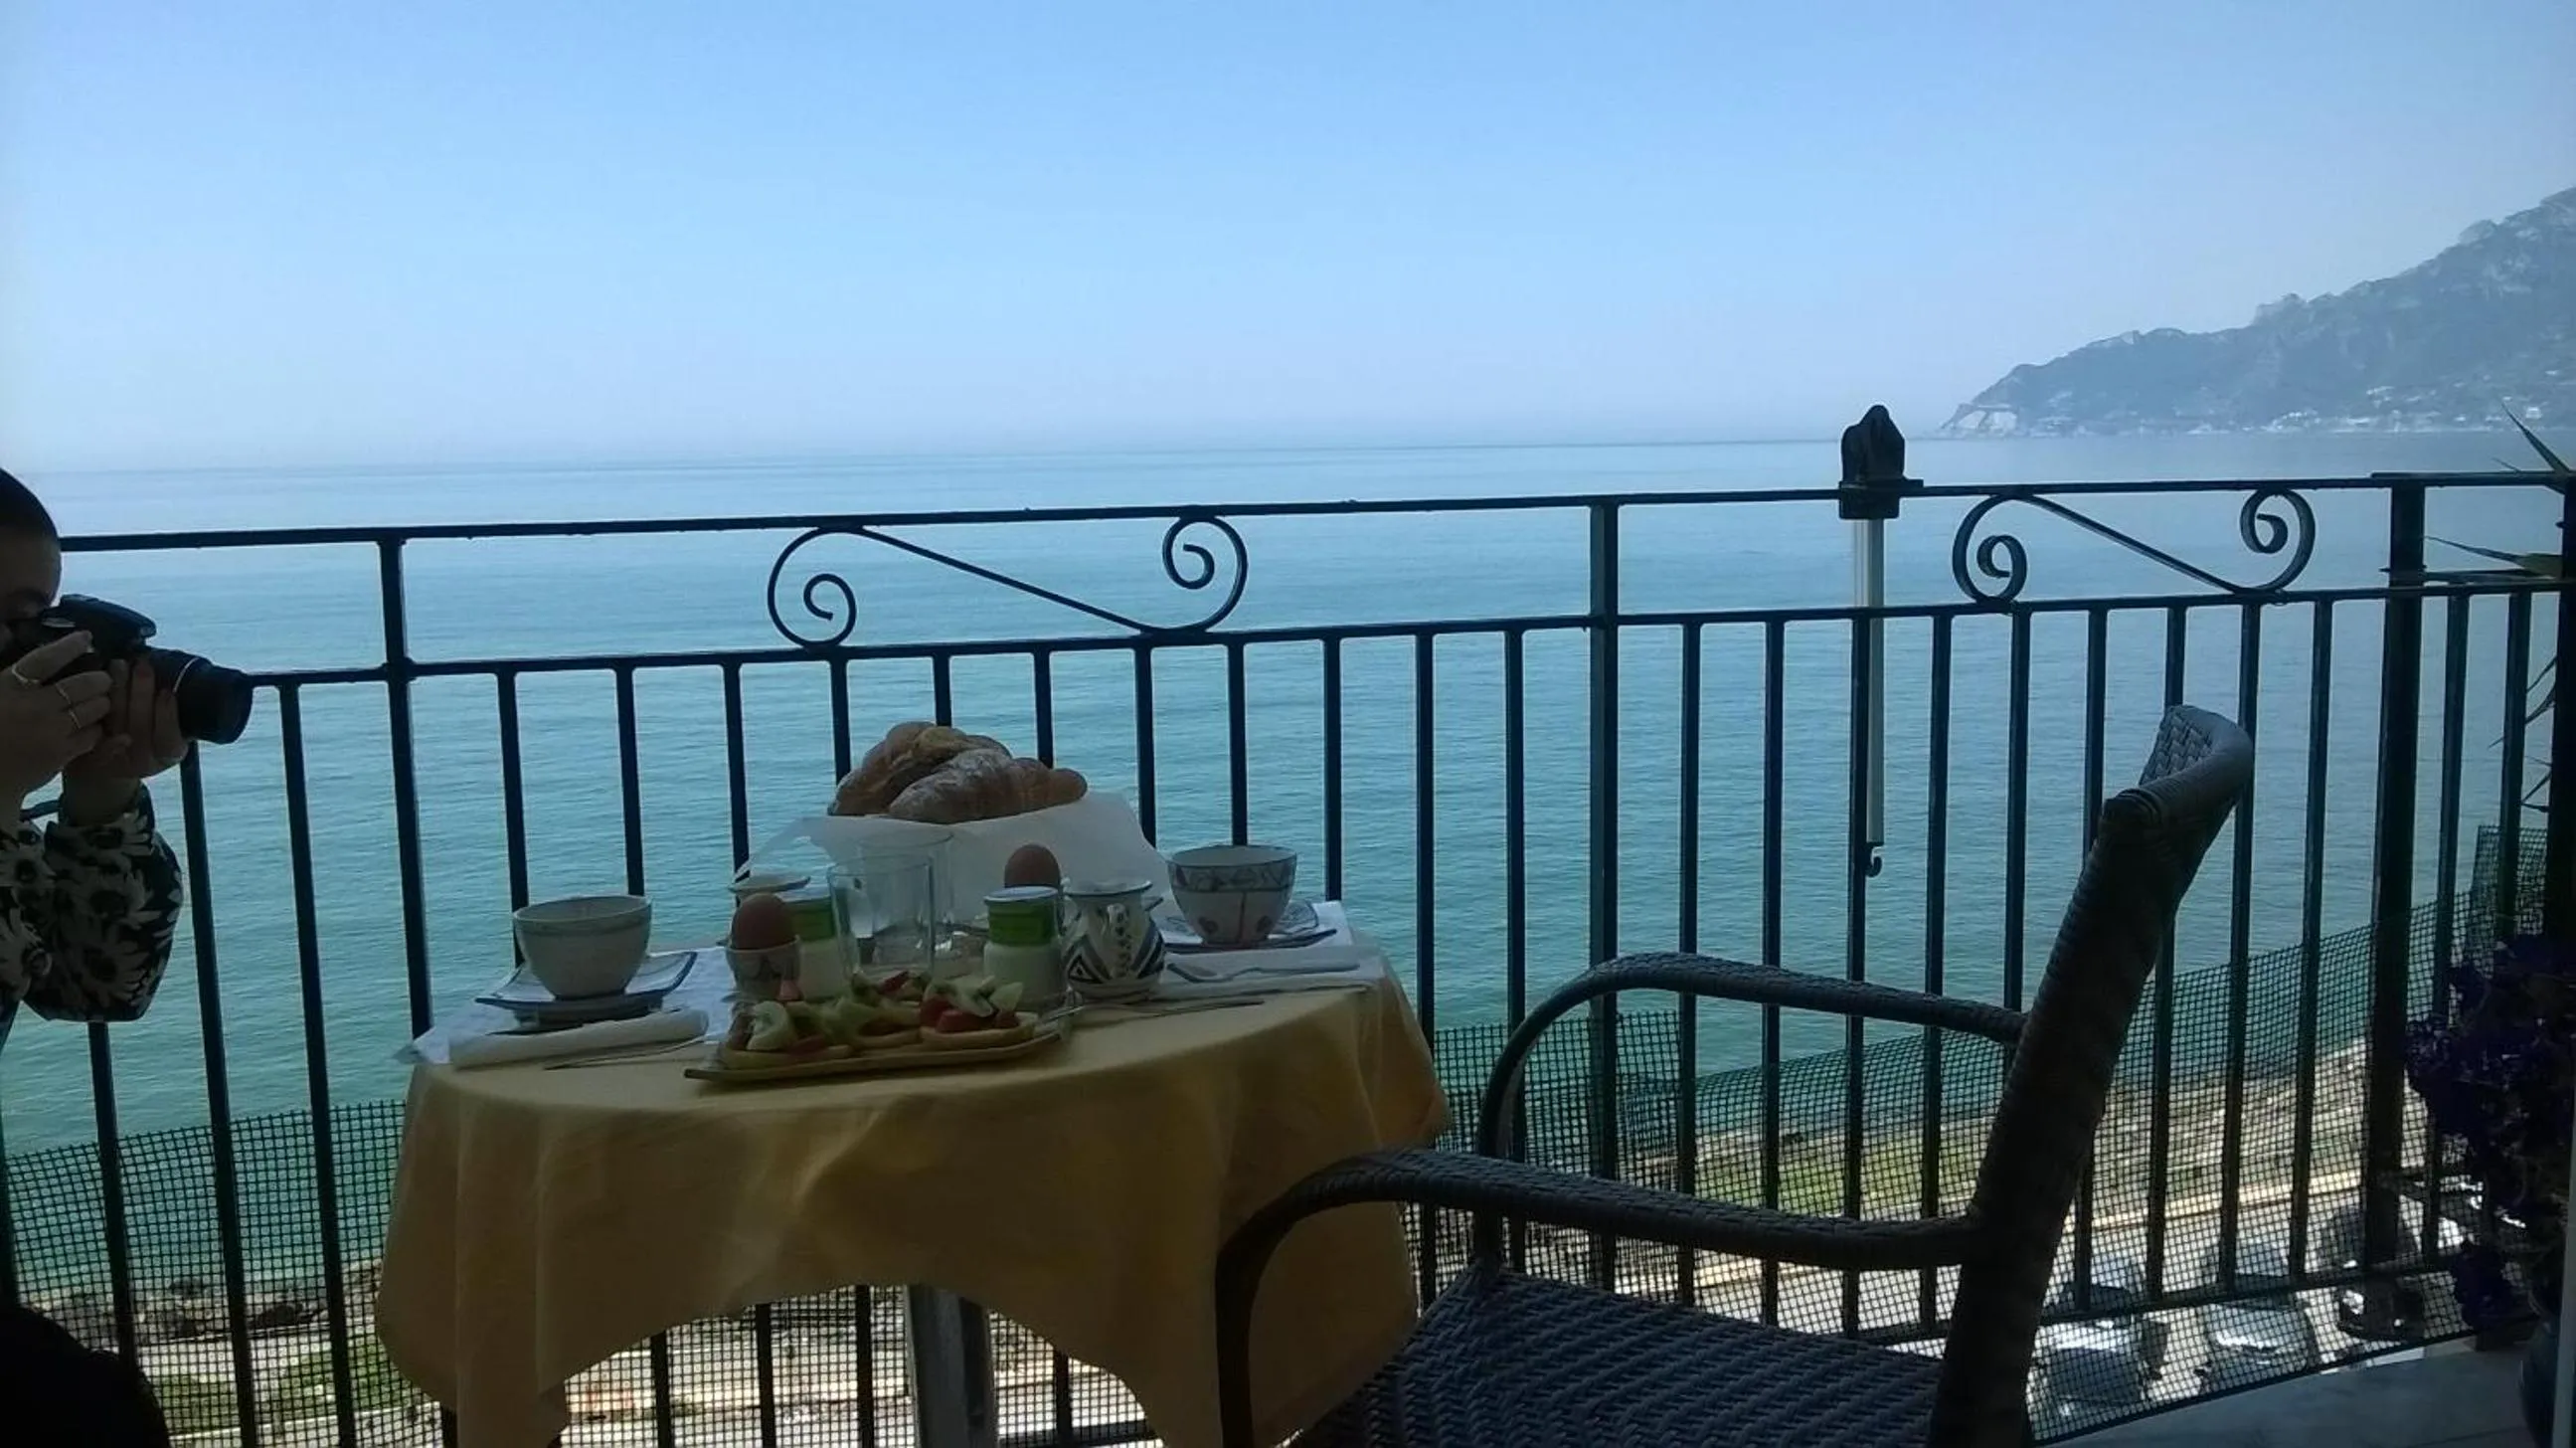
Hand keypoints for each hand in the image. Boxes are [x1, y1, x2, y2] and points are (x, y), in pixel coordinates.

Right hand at [0, 632, 116, 816]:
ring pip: (92, 709)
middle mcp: (33, 707)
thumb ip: (4, 667)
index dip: (69, 646)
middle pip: (81, 684)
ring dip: (101, 703)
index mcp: (8, 688)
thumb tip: (6, 632)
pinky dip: (96, 729)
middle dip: (98, 679)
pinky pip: (92, 735)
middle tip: (103, 678)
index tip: (86, 637)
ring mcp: (50, 731)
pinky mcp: (61, 754)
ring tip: (101, 701)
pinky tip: (91, 726)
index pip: (45, 660)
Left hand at [63, 657, 189, 823]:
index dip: (168, 716)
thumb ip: (166, 705)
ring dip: (118, 691)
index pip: (169, 739)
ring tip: (118, 665)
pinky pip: (92, 734)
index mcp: (168, 754)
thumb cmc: (140, 731)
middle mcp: (144, 762)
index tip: (167, 691)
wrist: (106, 762)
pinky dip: (95, 710)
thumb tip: (162, 670)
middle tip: (141, 665)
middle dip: (141, 693)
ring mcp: (113, 760)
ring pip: (116, 725)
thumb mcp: (163, 725)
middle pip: (141, 728)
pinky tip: (97, 687)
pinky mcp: (89, 755)